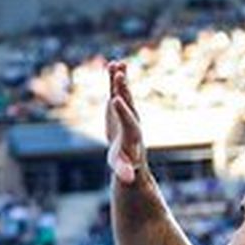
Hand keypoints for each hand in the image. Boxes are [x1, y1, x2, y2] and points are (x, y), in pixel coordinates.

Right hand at [105, 61, 147, 185]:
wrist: (130, 155)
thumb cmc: (126, 165)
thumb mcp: (124, 170)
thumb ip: (124, 172)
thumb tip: (127, 180)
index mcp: (132, 135)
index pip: (128, 121)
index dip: (122, 111)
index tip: (115, 99)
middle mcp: (131, 120)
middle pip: (128, 104)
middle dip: (123, 90)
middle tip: (120, 75)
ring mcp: (125, 112)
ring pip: (123, 94)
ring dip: (120, 80)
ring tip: (117, 64)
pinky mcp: (118, 108)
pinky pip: (116, 91)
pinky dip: (114, 79)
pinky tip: (113, 64)